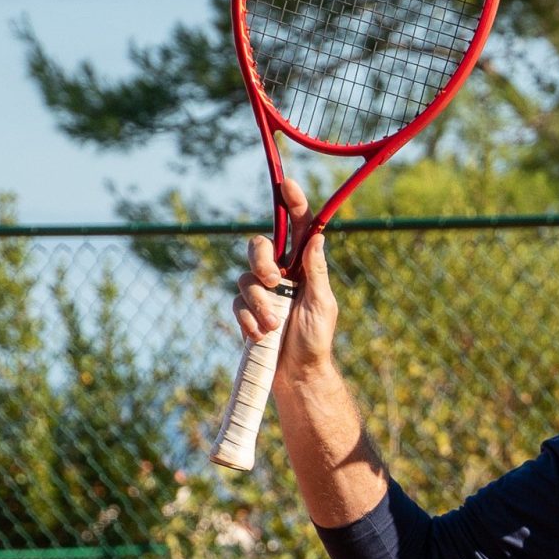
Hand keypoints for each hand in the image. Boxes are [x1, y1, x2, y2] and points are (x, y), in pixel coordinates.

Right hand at [232, 179, 339, 383]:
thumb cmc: (315, 340)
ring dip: (259, 303)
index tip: (288, 184)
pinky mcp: (246, 311)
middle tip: (273, 282)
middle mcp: (281, 274)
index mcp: (303, 268)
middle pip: (259, 246)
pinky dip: (249, 320)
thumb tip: (317, 236)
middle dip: (262, 261)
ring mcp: (261, 292)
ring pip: (245, 278)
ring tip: (274, 326)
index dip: (293, 204)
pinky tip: (261, 335)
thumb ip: (316, 271)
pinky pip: (237, 304)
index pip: (298, 229)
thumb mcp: (322, 303)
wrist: (296, 374)